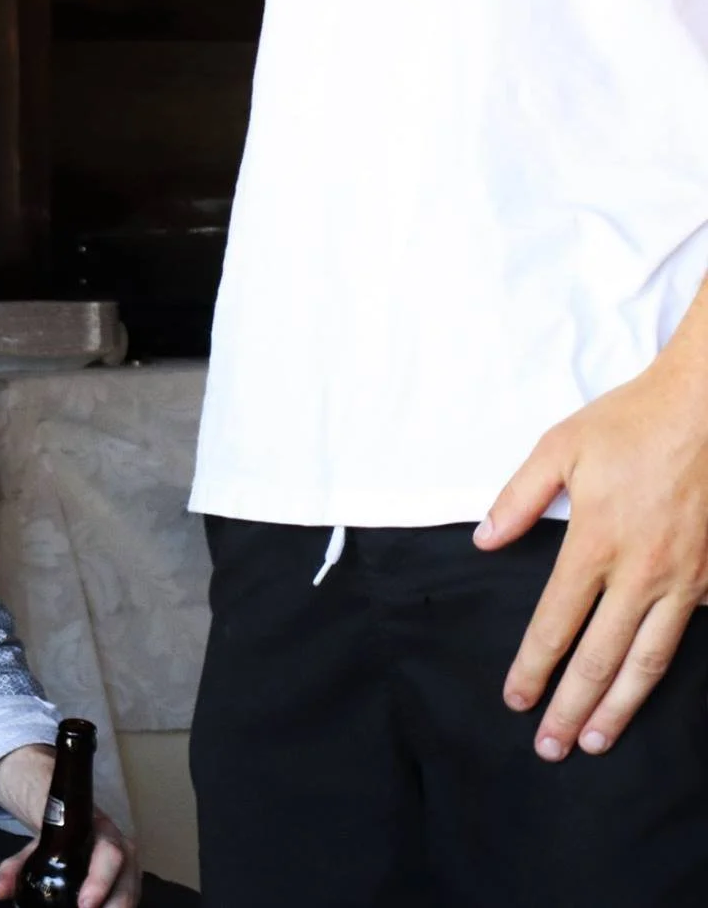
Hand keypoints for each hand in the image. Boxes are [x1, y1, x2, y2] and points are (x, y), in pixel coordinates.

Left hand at [0, 808, 136, 907]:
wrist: (74, 823)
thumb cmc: (57, 839)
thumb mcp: (34, 847)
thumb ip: (14, 867)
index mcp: (99, 832)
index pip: (109, 855)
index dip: (100, 881)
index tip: (84, 904)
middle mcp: (123, 849)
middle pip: (127, 881)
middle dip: (113, 905)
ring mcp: (131, 868)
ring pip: (133, 894)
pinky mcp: (132, 883)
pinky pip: (132, 899)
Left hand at [477, 356, 707, 761]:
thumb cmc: (630, 422)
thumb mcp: (559, 449)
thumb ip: (517, 500)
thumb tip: (484, 540)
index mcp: (595, 544)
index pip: (554, 626)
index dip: (533, 670)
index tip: (517, 701)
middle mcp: (641, 573)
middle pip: (599, 659)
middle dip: (572, 709)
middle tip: (553, 748)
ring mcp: (686, 579)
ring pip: (650, 660)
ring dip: (621, 705)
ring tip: (598, 738)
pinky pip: (689, 630)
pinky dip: (665, 663)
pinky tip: (646, 685)